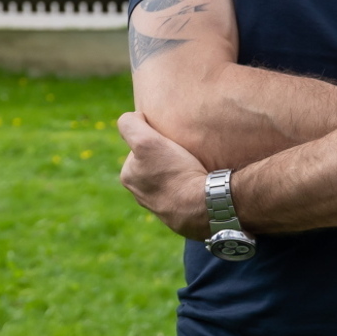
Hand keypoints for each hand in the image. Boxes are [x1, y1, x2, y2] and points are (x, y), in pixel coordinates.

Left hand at [118, 111, 213, 239]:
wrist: (207, 204)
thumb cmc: (176, 170)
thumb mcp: (145, 141)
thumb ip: (130, 125)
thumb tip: (134, 117)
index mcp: (129, 178)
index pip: (140, 148)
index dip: (155, 139)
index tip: (170, 141)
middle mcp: (141, 196)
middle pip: (154, 164)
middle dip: (165, 157)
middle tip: (183, 153)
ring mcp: (162, 208)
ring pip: (168, 180)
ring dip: (178, 172)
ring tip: (193, 167)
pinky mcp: (182, 217)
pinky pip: (184, 195)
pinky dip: (189, 188)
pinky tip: (199, 182)